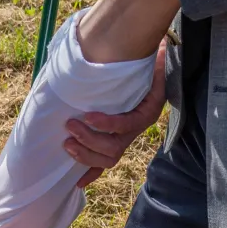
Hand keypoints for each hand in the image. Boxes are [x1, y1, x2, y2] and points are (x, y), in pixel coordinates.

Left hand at [69, 42, 167, 187]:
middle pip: (113, 148)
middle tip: (69, 125)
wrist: (149, 87)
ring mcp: (123, 141)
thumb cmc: (148, 76)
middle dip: (89, 140)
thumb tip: (160, 46)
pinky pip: (102, 166)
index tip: (88, 116)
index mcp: (144, 115)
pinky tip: (77, 181)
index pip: (125, 125)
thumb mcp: (155, 69)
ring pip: (106, 159)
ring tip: (66, 143)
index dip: (106, 124)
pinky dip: (90, 173)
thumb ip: (156, 61)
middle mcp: (133, 132)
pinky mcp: (113, 146)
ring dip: (84, 155)